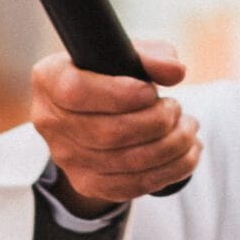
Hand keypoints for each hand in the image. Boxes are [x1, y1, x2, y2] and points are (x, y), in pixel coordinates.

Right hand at [31, 44, 201, 214]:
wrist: (92, 111)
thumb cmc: (110, 73)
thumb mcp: (125, 53)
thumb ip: (150, 55)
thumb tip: (175, 72)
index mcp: (50, 80)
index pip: (76, 92)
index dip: (119, 94)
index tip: (150, 91)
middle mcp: (50, 122)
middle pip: (106, 133)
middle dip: (155, 122)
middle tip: (177, 108)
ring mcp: (67, 158)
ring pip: (124, 162)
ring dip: (170, 147)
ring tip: (189, 128)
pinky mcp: (88, 183)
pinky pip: (132, 186)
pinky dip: (169, 171)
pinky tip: (188, 152)